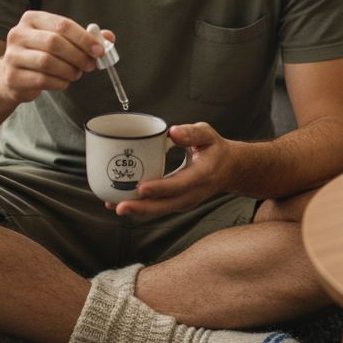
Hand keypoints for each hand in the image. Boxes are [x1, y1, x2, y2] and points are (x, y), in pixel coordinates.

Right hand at [0, 11, 109, 102]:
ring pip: (47, 61)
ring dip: (69, 70)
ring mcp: (12, 55)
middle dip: (78, 55)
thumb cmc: (41, 55)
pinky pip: (42, 80)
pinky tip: (65, 82)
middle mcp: (18, 34)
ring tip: (77, 74)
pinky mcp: (12, 76)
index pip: (61, 24)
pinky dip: (60, 82)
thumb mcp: (61, 41)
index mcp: (32, 19)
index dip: (84, 38)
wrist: (13, 76)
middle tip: (91, 65)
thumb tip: (108, 37)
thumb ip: (84, 38)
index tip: (99, 50)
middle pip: (54, 42)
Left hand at [108, 122, 234, 219]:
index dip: (160, 188)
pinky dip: (139, 207)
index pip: (179, 185)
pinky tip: (119, 202)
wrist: (229, 170)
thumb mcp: (208, 135)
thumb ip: (192, 132)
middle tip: (119, 206)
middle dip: (141, 208)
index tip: (141, 188)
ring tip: (113, 205)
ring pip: (159, 210)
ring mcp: (184, 201)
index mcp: (201, 175)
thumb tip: (172, 131)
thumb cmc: (215, 150)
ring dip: (136, 210)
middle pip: (165, 205)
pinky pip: (157, 208)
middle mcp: (192, 193)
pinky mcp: (176, 203)